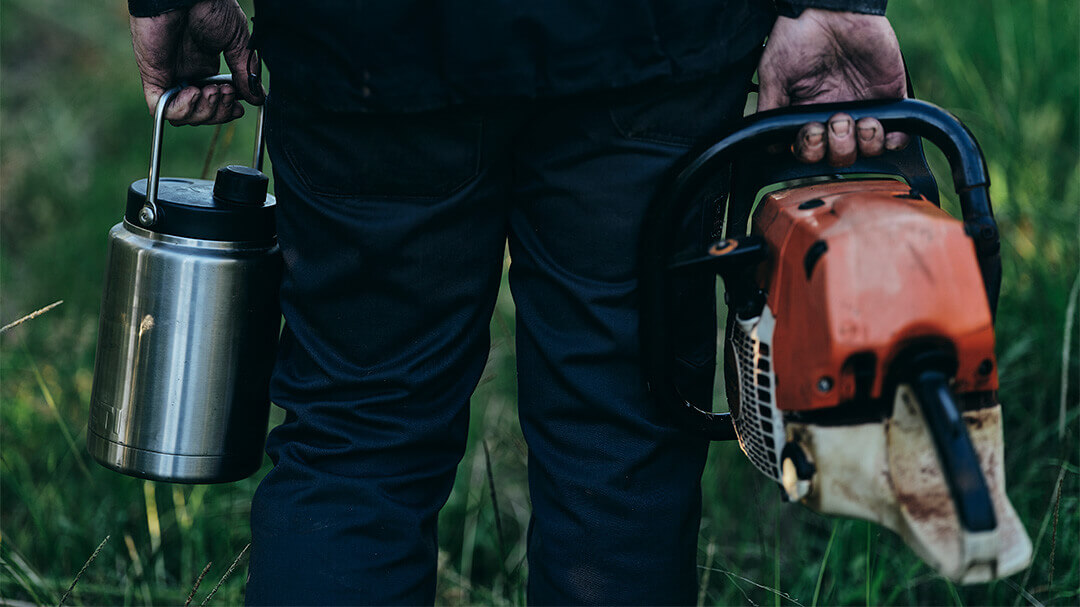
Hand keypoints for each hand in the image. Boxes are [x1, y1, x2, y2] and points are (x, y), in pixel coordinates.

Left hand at [130, 0, 262, 125]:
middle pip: (200, 113)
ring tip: (211, 90)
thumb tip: (258, 98)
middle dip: (218, 112)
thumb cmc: (211, 7)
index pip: (214, 103)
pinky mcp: (152, 75)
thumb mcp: (238, 42)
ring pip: (183, 116)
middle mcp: (186, 73)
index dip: (226, 111)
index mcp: (204, 65)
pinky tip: (194, 92)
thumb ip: (245, 72)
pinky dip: (181, 110)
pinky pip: (161, 108)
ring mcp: (169, 75)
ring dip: (203, 112)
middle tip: (225, 92)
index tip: (239, 107)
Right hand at [757, 9, 909, 166]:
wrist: (832, 7)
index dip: (812, 151)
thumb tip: (768, 145)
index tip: (812, 133)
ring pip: (867, 150)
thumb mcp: (773, 73)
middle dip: (838, 148)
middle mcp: (833, 116)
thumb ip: (770, 110)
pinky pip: (898, 133)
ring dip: (864, 145)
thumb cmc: (797, 35)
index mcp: (806, 114)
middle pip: (839, 156)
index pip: (810, 152)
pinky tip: (882, 127)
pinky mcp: (889, 98)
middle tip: (836, 121)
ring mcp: (862, 109)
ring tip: (861, 121)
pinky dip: (894, 139)